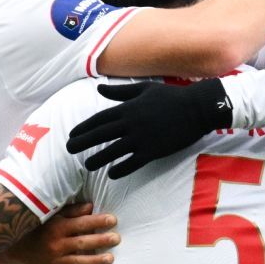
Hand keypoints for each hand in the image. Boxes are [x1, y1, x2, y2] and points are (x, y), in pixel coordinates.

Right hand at [6, 203, 118, 263]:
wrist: (18, 248)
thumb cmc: (39, 228)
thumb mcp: (52, 216)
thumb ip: (72, 211)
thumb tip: (91, 206)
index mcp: (57, 228)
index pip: (80, 224)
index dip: (97, 221)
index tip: (113, 220)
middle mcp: (57, 245)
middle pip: (82, 243)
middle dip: (100, 240)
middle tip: (117, 238)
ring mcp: (56, 261)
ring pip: (79, 261)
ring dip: (96, 260)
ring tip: (111, 259)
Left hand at [66, 79, 232, 178]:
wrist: (197, 108)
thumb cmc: (171, 96)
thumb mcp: (144, 89)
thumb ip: (120, 92)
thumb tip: (99, 89)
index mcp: (127, 108)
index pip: (99, 119)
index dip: (83, 128)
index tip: (72, 135)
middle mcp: (131, 123)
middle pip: (100, 135)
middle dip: (82, 142)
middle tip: (68, 149)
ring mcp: (142, 138)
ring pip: (113, 151)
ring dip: (98, 158)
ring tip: (86, 166)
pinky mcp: (153, 151)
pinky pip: (132, 162)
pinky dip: (120, 169)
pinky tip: (111, 174)